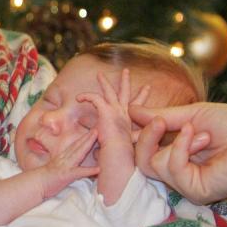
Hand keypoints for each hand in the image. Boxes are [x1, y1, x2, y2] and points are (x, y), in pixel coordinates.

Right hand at [37, 129, 99, 197]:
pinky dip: (89, 170)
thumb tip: (69, 163)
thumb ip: (62, 164)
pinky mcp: (67, 175)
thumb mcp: (55, 168)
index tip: (92, 131)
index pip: (74, 146)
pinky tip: (98, 169)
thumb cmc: (44, 179)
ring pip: (78, 153)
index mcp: (62, 158)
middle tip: (97, 128)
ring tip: (96, 137)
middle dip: (87, 136)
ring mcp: (66, 166)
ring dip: (87, 144)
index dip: (83, 138)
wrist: (35, 184)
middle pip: (78, 145)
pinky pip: (79, 172)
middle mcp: (65, 159)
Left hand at [77, 69, 145, 201]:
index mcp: (127, 121)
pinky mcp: (107, 110)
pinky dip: (87, 96)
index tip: (146, 88)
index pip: (137, 106)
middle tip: (126, 71)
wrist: (117, 155)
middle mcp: (124, 114)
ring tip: (99, 74)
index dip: (141, 97)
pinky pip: (95, 98)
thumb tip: (103, 141)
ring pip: (110, 91)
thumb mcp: (119, 144)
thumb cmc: (117, 154)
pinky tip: (79, 98)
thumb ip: (113, 140)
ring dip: (104, 82)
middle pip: (126, 93)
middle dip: (125, 81)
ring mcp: (116, 111)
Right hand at [131, 101, 226, 203]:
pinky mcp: (195, 192)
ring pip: (152, 165)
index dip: (137, 135)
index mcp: (179, 157)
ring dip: (176, 142)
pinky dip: (181, 148)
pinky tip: (201, 139)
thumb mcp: (190, 115)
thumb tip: (130, 111)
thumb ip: (160, 117)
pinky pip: (170, 168)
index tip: (133, 115)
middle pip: (141, 162)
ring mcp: (187, 185)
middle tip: (160, 122)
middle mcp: (181, 175)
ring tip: (202, 134)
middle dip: (145, 138)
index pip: (143, 152)